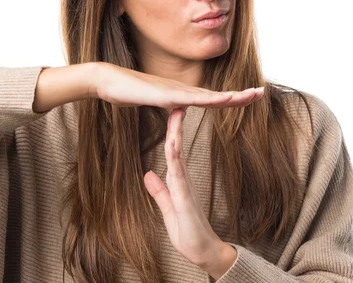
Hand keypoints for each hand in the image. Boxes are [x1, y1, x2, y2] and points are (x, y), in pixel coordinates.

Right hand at [90, 62, 263, 108]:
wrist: (107, 81)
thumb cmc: (127, 91)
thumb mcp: (154, 103)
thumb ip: (169, 105)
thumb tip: (179, 109)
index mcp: (180, 95)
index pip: (211, 99)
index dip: (231, 99)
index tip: (249, 97)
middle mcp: (182, 91)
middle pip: (216, 95)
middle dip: (240, 95)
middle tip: (262, 92)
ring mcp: (174, 92)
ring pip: (209, 96)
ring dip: (232, 96)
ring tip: (252, 95)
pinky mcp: (165, 95)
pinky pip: (191, 99)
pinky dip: (210, 99)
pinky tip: (224, 99)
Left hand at [142, 106, 258, 270]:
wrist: (204, 253)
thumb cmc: (188, 232)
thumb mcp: (167, 208)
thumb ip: (159, 191)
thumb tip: (148, 174)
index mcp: (178, 179)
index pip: (172, 148)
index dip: (170, 130)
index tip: (168, 111)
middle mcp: (183, 178)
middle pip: (177, 145)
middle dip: (175, 122)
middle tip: (175, 99)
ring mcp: (186, 186)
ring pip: (179, 154)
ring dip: (176, 133)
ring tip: (175, 112)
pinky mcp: (186, 198)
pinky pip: (179, 174)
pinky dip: (175, 157)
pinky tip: (172, 144)